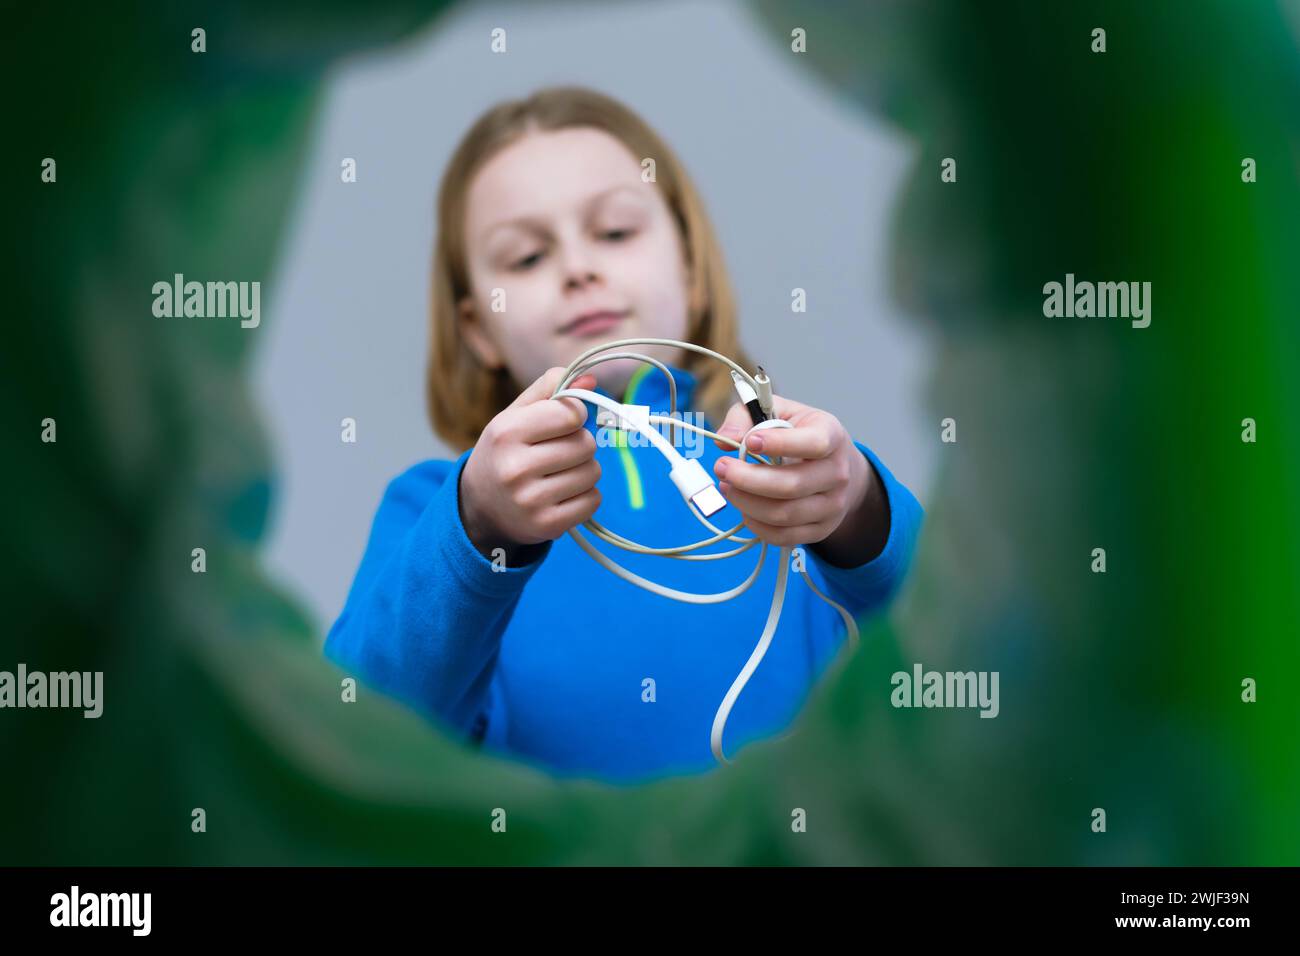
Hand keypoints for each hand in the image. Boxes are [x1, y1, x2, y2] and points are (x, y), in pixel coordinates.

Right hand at [460, 367, 601, 560]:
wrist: (479, 507)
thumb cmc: (504, 452)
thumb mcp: (514, 415)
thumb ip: (549, 390)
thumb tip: (590, 379)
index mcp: (506, 432)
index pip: (571, 414)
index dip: (576, 415)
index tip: (565, 422)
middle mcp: (515, 468)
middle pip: (585, 444)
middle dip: (580, 443)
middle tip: (560, 451)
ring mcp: (531, 500)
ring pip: (593, 472)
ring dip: (584, 470)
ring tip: (560, 473)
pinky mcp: (547, 525)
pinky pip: (593, 500)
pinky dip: (585, 496)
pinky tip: (563, 494)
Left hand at [711, 394, 887, 564]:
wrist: (836, 468)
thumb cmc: (801, 435)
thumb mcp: (780, 413)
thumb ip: (748, 417)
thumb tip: (727, 437)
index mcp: (831, 436)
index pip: (813, 443)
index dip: (779, 444)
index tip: (750, 442)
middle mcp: (837, 473)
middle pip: (791, 485)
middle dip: (748, 479)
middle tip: (722, 468)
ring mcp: (832, 505)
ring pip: (784, 514)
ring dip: (746, 503)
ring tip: (727, 487)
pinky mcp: (821, 529)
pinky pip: (783, 536)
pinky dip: (756, 524)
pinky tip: (744, 508)